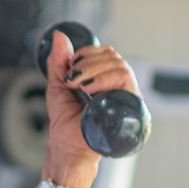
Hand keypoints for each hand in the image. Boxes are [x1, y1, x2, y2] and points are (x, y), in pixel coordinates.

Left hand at [41, 30, 142, 184]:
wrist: (68, 151)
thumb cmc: (65, 125)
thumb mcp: (58, 87)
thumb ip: (58, 62)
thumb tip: (59, 35)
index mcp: (103, 80)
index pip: (106, 53)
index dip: (89, 53)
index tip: (71, 66)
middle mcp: (118, 87)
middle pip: (113, 56)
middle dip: (89, 62)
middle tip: (72, 79)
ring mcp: (125, 97)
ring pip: (120, 66)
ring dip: (94, 71)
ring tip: (78, 87)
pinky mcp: (130, 107)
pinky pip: (126, 81)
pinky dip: (106, 80)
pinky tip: (90, 90)